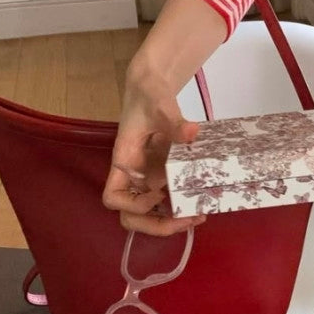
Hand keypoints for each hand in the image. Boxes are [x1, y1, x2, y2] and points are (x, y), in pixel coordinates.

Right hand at [102, 67, 206, 235]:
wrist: (153, 88)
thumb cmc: (148, 96)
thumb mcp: (161, 105)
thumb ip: (174, 121)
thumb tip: (192, 133)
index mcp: (123, 161)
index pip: (112, 197)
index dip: (133, 204)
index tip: (158, 193)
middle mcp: (132, 176)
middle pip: (130, 216)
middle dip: (157, 224)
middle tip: (188, 218)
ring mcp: (146, 179)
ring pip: (149, 214)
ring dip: (170, 221)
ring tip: (198, 215)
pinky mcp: (161, 176)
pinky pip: (166, 200)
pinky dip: (180, 208)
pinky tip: (201, 204)